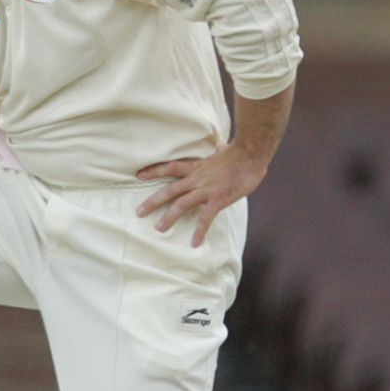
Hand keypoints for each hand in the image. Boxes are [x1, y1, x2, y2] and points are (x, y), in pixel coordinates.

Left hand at [135, 144, 266, 247]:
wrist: (251, 154)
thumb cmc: (240, 153)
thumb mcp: (223, 152)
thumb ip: (217, 154)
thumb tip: (221, 147)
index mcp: (197, 167)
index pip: (170, 167)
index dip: (153, 171)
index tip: (138, 175)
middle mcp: (197, 179)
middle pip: (169, 190)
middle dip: (153, 201)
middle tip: (139, 212)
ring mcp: (206, 190)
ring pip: (181, 204)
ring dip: (169, 217)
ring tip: (159, 229)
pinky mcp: (218, 200)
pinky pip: (206, 218)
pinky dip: (199, 232)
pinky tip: (194, 243)